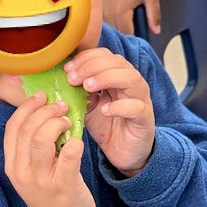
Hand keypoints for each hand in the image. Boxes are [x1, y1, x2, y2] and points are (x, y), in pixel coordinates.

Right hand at [4, 93, 94, 206]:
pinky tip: (79, 141)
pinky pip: (67, 158)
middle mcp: (23, 172)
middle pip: (27, 129)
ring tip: (68, 121)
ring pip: (42, 139)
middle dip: (45, 111)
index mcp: (13, 164)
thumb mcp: (30, 170)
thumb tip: (44, 110)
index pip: (13, 127)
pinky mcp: (63, 187)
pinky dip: (74, 144)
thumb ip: (31, 146)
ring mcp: (42, 180)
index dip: (26, 107)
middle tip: (61, 106)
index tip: (41, 97)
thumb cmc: (48, 193)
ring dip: (57, 123)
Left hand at [65, 49, 154, 176]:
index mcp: (117, 75)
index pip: (105, 55)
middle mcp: (131, 83)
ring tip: (87, 87)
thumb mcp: (88, 104)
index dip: (85, 58)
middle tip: (73, 78)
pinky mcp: (144, 118)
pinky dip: (119, 106)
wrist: (122, 151)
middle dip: (92, 66)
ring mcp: (140, 99)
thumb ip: (79, 90)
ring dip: (106, 78)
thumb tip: (62, 76)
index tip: (67, 69)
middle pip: (117, 62)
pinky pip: (136, 107)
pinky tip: (105, 110)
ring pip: (130, 78)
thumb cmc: (106, 124)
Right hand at [103, 0, 161, 34]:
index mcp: (121, 11)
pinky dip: (113, 24)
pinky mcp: (100, 7)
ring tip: (129, 28)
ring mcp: (103, 9)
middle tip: (136, 36)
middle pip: (117, 33)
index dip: (134, 39)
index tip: (141, 40)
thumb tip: (156, 32)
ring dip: (119, 31)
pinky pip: (106, 22)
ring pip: (110, 28)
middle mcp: (109, 12)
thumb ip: (154, 15)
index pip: (126, 34)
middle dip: (126, 37)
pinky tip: (121, 21)